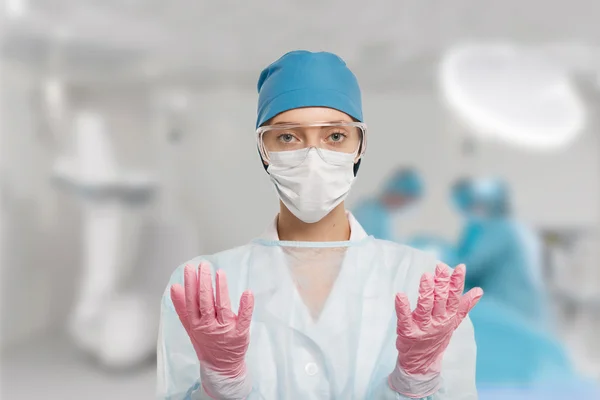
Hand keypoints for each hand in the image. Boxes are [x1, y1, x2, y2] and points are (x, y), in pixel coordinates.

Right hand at [170, 263, 253, 377]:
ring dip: (221, 288)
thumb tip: (174, 287)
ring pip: (222, 306)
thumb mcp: (191, 326)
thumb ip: (182, 307)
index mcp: (196, 324)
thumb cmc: (206, 342)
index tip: (190, 268)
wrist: (221, 366)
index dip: (191, 284)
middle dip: (204, 282)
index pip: (192, 301)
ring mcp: (225, 330)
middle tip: (204, 265)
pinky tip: (247, 293)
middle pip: (205, 301)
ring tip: (219, 273)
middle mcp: (209, 326)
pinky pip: (243, 318)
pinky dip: (246, 306)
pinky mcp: (240, 333)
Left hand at [389, 263, 482, 396]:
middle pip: (441, 300)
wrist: (422, 362)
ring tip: (426, 277)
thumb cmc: (436, 337)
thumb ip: (464, 305)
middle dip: (442, 283)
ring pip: (425, 307)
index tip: (460, 267)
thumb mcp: (452, 322)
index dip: (457, 282)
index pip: (455, 297)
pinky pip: (405, 319)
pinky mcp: (408, 332)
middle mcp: (438, 321)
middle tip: (441, 267)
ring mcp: (423, 327)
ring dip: (426, 292)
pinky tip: (400, 295)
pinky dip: (402, 307)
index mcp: (448, 317)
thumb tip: (479, 291)